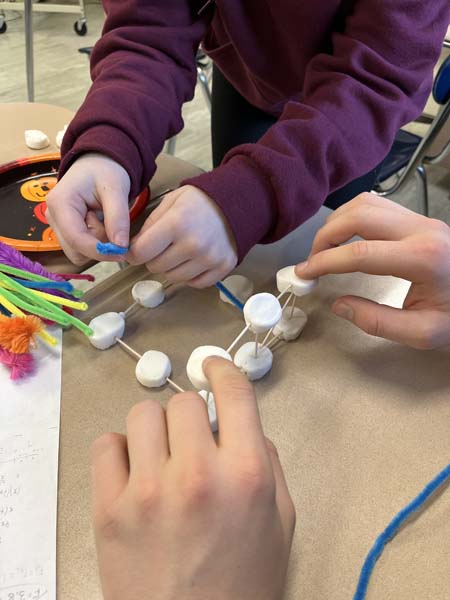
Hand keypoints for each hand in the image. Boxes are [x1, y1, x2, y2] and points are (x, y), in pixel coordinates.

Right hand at [46, 153, 130, 264]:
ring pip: (79, 253)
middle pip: (76, 250)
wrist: (98, 164)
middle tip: (112, 224)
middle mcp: (53, 217)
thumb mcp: (116, 189)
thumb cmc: (105, 171)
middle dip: (98, 245)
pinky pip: (82, 249)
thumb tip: (120, 246)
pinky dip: (95, 243)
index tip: (122, 252)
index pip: (76, 239)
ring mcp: (57, 225)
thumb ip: (118, 217)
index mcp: (60, 203)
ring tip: (105, 220)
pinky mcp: (64, 231)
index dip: (99, 251)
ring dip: (97, 244)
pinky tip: (101, 224)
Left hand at [92, 358, 294, 599]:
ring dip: (156, 430)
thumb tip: (241, 424)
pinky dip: (120, 451)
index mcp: (246, 475)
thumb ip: (268, 463)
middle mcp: (198, 474)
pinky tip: (133, 474)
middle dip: (191, 417)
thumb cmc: (242, 583)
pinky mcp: (109, 508)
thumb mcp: (280, 522)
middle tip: (191, 443)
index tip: (211, 366)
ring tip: (160, 458)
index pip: (233, 392)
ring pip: (143, 414)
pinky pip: (106, 444)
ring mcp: (148, 490)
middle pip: (184, 401)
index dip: (221, 369)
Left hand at [127, 185, 237, 286]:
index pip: (141, 252)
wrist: (237, 203)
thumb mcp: (170, 202)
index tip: (135, 250)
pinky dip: (190, 275)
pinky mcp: (222, 268)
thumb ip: (149, 226)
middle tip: (162, 246)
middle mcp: (193, 244)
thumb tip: (133, 249)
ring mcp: (209, 259)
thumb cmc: (199, 201)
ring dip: (171, 268)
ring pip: (173, 278)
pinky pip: (194, 283)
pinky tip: (193, 260)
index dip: (133, 253)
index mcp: (176, 223)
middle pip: (155, 267)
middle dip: (153, 258)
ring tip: (179, 252)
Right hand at [296, 193, 449, 348]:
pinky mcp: (419, 218)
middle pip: (359, 216)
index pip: (360, 253)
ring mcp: (421, 219)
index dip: (325, 262)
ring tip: (325, 249)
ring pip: (366, 203)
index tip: (304, 274)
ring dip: (337, 223)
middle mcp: (421, 229)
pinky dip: (352, 216)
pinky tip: (345, 237)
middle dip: (326, 237)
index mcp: (423, 258)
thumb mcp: (424, 333)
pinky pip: (377, 205)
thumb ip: (378, 322)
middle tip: (312, 262)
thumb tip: (339, 305)